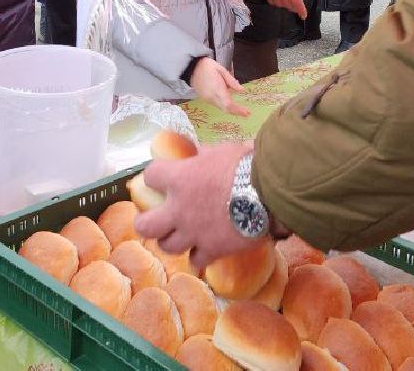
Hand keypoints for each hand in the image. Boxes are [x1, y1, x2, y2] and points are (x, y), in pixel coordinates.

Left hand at [135, 140, 255, 270]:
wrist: (268, 192)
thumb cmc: (245, 164)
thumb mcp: (221, 151)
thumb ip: (204, 156)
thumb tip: (198, 154)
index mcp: (179, 178)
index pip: (150, 176)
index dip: (154, 176)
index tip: (160, 177)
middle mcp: (179, 209)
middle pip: (145, 225)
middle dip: (145, 223)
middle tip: (151, 220)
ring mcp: (194, 232)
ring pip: (167, 246)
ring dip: (171, 241)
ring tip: (179, 237)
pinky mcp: (213, 250)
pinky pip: (197, 261)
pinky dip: (199, 256)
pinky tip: (204, 251)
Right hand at [190, 58, 249, 116]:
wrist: (192, 68)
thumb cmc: (208, 67)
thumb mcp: (221, 69)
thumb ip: (231, 81)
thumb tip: (241, 90)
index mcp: (216, 89)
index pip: (228, 104)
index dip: (238, 110)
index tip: (247, 112)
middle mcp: (211, 97)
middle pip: (225, 108)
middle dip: (236, 112)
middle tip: (246, 113)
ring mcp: (207, 99)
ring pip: (221, 108)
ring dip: (231, 109)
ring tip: (241, 109)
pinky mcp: (205, 99)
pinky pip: (217, 105)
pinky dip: (225, 106)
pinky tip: (230, 104)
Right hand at [265, 0, 306, 18]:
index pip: (297, 2)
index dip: (301, 10)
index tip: (304, 15)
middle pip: (289, 5)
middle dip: (295, 8)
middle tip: (298, 8)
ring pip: (280, 5)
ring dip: (286, 5)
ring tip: (290, 3)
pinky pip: (272, 2)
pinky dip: (278, 3)